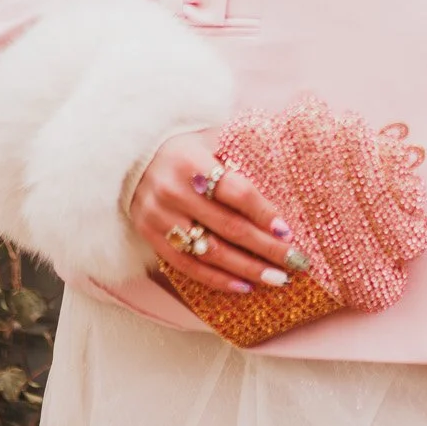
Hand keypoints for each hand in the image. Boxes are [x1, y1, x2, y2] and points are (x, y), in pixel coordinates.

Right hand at [129, 130, 301, 300]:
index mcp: (190, 162)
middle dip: (266, 248)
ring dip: (247, 269)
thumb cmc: (183, 149)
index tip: (287, 231)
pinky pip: (187, 266)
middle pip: (228, 226)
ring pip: (209, 252)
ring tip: (277, 279)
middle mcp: (172, 191)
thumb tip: (284, 175)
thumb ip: (240, 153)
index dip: (263, 213)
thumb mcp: (209, 139)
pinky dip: (217, 279)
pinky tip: (244, 286)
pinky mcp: (151, 236)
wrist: (131, 158)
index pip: (235, 191)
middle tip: (295, 262)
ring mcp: (159, 217)